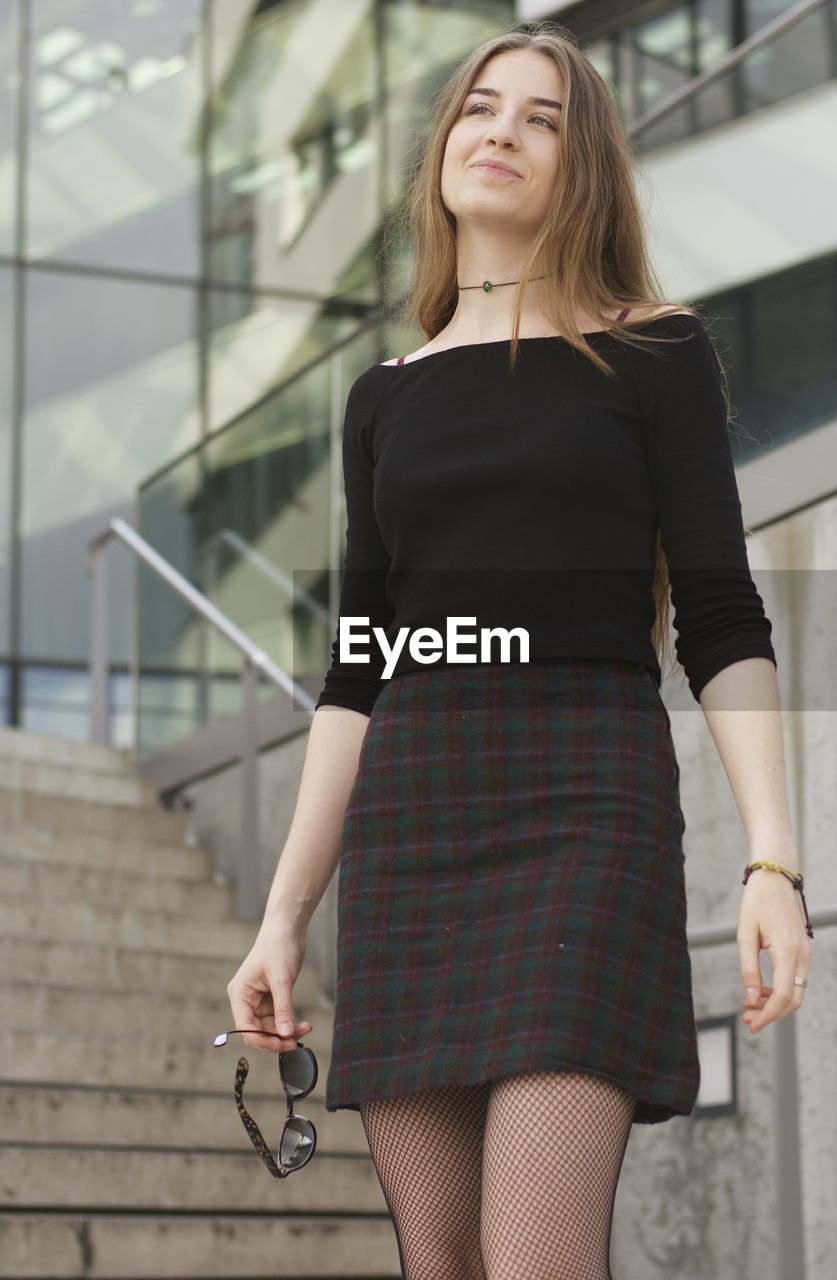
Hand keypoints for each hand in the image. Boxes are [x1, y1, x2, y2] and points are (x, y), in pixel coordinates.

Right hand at [226, 922, 313, 1051]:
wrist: (287, 928)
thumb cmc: (278, 947)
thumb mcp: (282, 980)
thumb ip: (283, 1009)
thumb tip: (286, 1035)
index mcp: (239, 995)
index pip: (246, 1028)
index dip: (264, 1041)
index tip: (284, 1044)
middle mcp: (246, 1000)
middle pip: (257, 1031)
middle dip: (277, 1038)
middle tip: (297, 1041)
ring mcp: (258, 1000)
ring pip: (269, 1027)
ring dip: (286, 1031)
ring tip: (305, 1028)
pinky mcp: (271, 998)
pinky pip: (278, 1018)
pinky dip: (289, 1023)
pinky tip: (303, 1023)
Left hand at [737, 864, 812, 1033]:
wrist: (775, 876)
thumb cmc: (757, 901)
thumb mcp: (745, 935)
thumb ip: (748, 969)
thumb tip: (750, 1000)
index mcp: (788, 950)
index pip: (784, 996)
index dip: (768, 1015)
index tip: (751, 1025)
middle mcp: (803, 954)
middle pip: (794, 999)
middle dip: (772, 1013)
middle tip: (747, 1019)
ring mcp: (806, 951)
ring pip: (797, 990)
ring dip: (775, 1003)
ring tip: (750, 1006)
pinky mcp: (803, 948)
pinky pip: (796, 978)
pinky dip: (781, 989)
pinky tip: (761, 990)